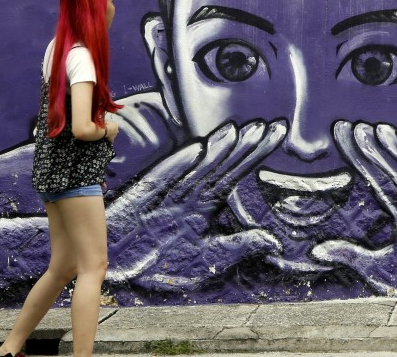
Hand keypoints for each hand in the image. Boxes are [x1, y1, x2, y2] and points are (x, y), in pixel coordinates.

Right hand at [105, 119, 285, 292]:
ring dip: (216, 150)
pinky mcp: (145, 198)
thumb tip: (274, 242)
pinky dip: (179, 165)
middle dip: (241, 146)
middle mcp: (190, 195)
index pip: (234, 176)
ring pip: (197, 168)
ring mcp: (168, 194)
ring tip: (236, 131)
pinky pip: (164, 179)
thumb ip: (239, 247)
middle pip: (220, 166)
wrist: (123, 270)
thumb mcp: (208, 260)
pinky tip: (197, 149)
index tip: (274, 135)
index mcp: (205, 206)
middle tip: (264, 126)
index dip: (253, 155)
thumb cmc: (164, 266)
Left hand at [311, 121, 396, 294]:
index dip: (359, 160)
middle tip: (352, 126)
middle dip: (371, 149)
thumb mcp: (386, 269)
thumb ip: (353, 257)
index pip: (376, 181)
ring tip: (375, 128)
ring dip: (393, 147)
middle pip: (390, 170)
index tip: (343, 141)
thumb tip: (315, 252)